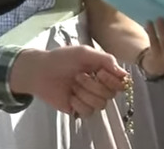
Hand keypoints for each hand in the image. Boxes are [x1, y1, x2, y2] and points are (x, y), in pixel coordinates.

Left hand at [9, 46, 127, 116]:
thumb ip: (106, 60)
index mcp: (103, 71)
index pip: (121, 82)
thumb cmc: (62, 58)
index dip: (113, 80)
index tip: (99, 72)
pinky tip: (70, 96)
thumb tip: (123, 74)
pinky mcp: (79, 109)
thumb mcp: (84, 52)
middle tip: (79, 75)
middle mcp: (99, 86)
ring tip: (73, 84)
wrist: (40, 70)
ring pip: (101, 104)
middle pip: (111, 94)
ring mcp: (89, 98)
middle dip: (94, 85)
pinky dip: (79, 103)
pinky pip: (88, 112)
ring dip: (85, 93)